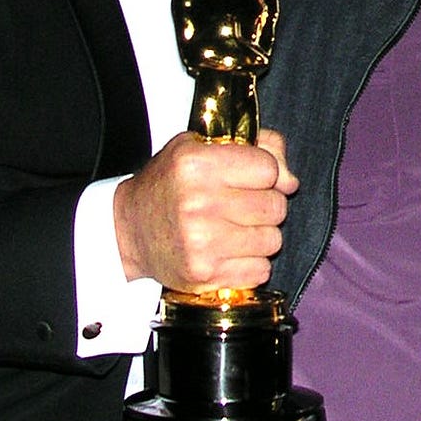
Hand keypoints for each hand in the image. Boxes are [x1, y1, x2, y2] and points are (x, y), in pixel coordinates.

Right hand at [113, 128, 297, 294]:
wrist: (129, 232)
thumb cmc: (169, 185)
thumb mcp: (200, 146)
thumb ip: (256, 146)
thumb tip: (291, 180)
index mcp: (196, 164)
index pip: (268, 168)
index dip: (268, 173)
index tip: (254, 178)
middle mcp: (198, 203)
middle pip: (275, 206)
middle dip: (266, 204)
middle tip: (242, 205)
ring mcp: (201, 243)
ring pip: (273, 240)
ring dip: (260, 235)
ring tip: (234, 228)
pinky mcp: (204, 274)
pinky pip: (261, 270)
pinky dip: (251, 263)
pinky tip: (229, 252)